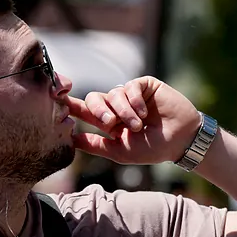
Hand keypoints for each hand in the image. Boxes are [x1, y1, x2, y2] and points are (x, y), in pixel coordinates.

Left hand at [68, 77, 201, 165]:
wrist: (181, 140)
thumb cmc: (152, 149)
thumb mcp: (119, 151)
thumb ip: (94, 145)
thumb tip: (69, 140)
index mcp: (109, 122)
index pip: (85, 111)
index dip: (70, 105)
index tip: (55, 99)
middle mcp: (117, 106)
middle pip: (94, 99)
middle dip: (98, 111)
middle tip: (110, 123)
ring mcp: (130, 95)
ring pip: (112, 94)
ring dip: (123, 112)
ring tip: (138, 125)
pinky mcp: (144, 85)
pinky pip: (129, 87)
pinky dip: (134, 101)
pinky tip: (144, 113)